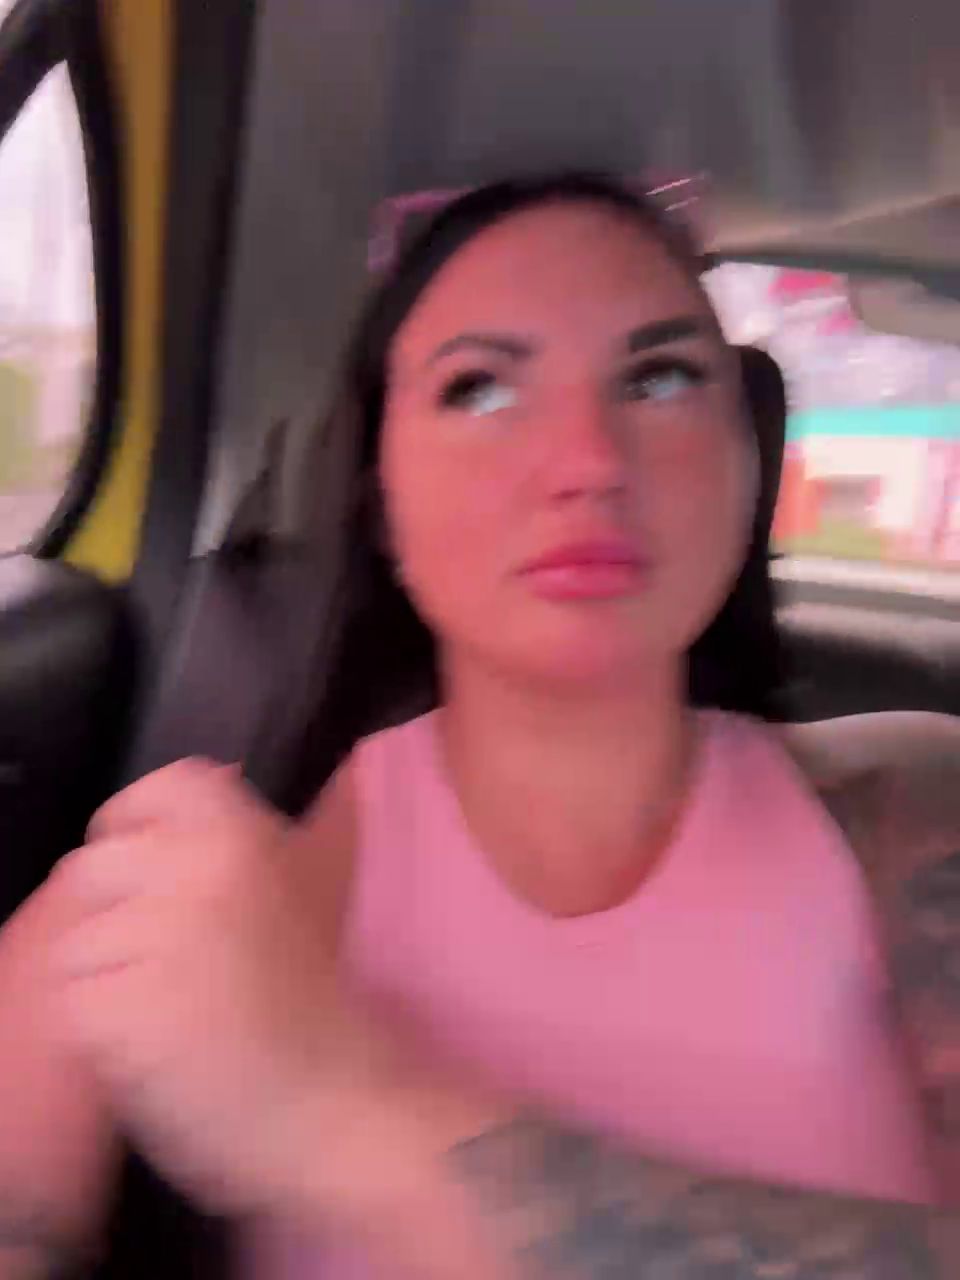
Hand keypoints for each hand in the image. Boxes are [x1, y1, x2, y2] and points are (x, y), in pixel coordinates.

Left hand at [48, 760, 393, 1218]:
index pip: (155, 788)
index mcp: (240, 832)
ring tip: (176, 1008)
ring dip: (110, 980)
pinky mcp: (115, 1011)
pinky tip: (164, 1044)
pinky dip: (105, 1032)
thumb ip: (249, 832)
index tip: (162, 877)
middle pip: (92, 869)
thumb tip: (215, 772)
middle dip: (118, 918)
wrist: (334, 1100)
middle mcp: (193, 870)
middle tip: (176, 962)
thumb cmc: (315, 999)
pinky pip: (75, 1004)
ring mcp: (152, 940)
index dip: (142, 827)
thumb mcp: (304, 885)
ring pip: (76, 944)